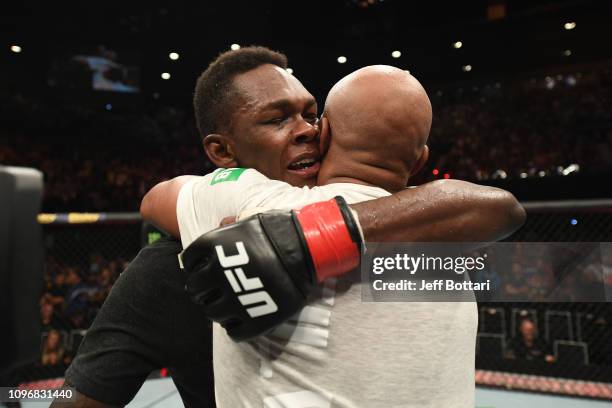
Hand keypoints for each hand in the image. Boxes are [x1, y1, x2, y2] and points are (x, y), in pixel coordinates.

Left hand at [181, 197, 361, 340]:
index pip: (189, 262)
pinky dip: (234, 327)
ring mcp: (236, 300)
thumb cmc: (278, 231)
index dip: (194, 266)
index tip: (201, 268)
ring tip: (227, 304)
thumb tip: (213, 238)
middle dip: (201, 289)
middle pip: (196, 290)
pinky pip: (234, 332)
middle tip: (211, 290)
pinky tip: (241, 319)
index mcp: (213, 248)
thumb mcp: (246, 223)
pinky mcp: (254, 320)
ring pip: (212, 313)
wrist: (308, 248)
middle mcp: (218, 274)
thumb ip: (225, 233)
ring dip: (216, 309)